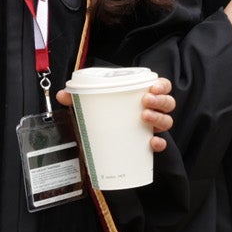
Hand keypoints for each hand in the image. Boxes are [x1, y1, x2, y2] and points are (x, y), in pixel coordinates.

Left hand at [53, 74, 176, 152]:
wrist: (101, 145)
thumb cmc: (104, 119)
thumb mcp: (91, 107)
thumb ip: (78, 99)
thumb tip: (63, 95)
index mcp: (142, 97)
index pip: (161, 87)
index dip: (162, 86)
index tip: (152, 87)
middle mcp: (151, 111)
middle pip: (168, 103)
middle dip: (160, 101)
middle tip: (145, 101)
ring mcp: (151, 128)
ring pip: (167, 121)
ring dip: (159, 118)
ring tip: (145, 117)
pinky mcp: (148, 145)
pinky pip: (161, 144)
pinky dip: (159, 144)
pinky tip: (151, 143)